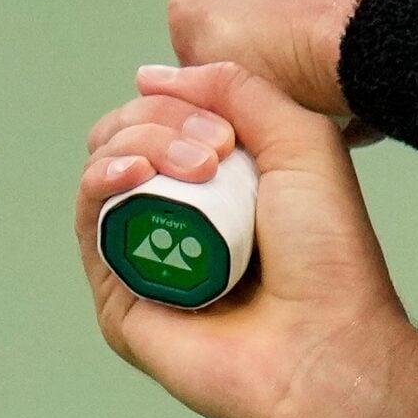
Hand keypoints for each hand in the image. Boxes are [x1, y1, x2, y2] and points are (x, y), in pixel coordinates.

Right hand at [76, 62, 417, 417]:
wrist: (324, 342)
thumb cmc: (328, 252)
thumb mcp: (302, 142)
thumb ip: (239, 89)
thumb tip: (152, 74)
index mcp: (226, 179)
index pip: (170, 114)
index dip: (183, 100)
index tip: (225, 125)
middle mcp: (183, 213)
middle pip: (128, 135)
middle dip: (160, 120)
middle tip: (214, 150)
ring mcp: (148, 253)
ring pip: (104, 169)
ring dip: (136, 144)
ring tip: (193, 167)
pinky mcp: (120, 296)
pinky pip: (90, 221)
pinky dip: (101, 182)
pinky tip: (131, 176)